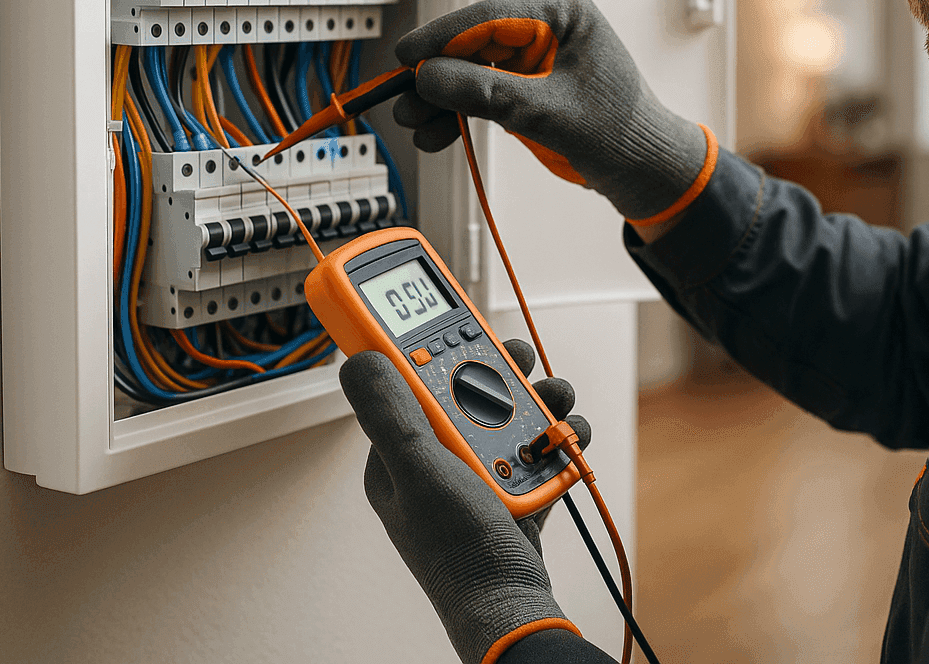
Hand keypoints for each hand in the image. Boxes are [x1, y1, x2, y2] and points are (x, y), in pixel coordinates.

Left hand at [338, 340, 590, 663]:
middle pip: (469, 392)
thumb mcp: (417, 471)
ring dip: (539, 404)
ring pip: (510, 415)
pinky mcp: (516, 491)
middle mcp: (438, 462)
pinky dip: (558, 439)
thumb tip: (360, 359)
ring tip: (557, 401)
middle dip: (502, 374)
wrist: (512, 606)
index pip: (411, 384)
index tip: (462, 323)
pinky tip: (567, 440)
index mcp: (400, 455)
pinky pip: (539, 447)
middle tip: (522, 359)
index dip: (436, 349)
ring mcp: (478, 476)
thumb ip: (391, 414)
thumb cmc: (458, 552)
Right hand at [393, 0, 715, 222]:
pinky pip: (481, 98)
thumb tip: (430, 77)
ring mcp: (535, 65)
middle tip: (404, 99)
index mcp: (565, 18)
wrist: (644, 173)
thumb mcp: (549, 112)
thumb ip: (488, 92)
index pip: (491, 17)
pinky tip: (436, 136)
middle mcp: (547, 34)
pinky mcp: (528, 94)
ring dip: (441, 100)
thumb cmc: (620, 134)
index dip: (443, 36)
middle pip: (474, 45)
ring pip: (472, 74)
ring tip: (414, 125)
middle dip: (437, 76)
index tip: (407, 56)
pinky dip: (458, 116)